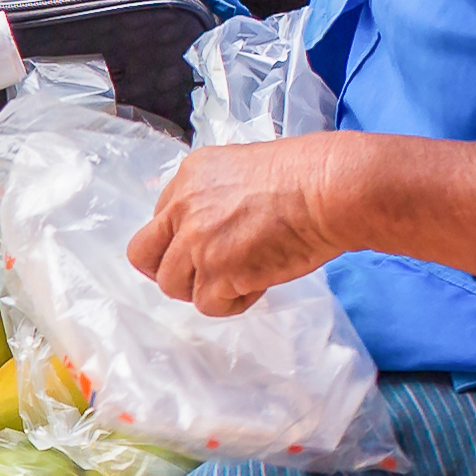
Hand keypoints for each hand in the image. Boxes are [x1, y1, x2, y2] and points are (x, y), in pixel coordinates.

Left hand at [127, 131, 475, 312]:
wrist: (331, 187)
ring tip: (245, 276)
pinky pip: (209, 305)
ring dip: (207, 288)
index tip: (211, 245)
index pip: (159, 220)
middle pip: (145, 256)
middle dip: (171, 270)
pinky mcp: (217, 273)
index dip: (182, 240)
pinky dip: (234, 302)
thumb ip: (217, 197)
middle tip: (205, 275)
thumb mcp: (246, 170)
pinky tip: (260, 283)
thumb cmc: (307, 176)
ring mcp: (196, 242)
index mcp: (188, 176)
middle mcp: (182, 207)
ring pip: (175, 287)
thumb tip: (215, 228)